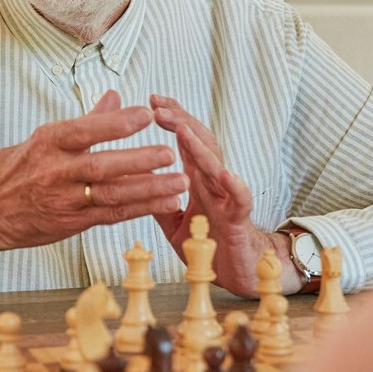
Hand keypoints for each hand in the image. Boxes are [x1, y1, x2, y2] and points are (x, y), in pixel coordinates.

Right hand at [0, 90, 188, 263]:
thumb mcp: (43, 138)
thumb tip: (116, 96)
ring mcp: (64, 199)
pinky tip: (166, 202)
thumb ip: (86, 120)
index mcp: (48, 142)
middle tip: (170, 153)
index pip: (84, 130)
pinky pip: (112, 215)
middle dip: (138, 160)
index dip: (115, 123)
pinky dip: (141, 208)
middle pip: (101, 165)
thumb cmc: (15, 169)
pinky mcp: (72, 223)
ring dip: (149, 189)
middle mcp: (55, 171)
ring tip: (180, 182)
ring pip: (111, 194)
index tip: (146, 113)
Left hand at [149, 95, 301, 296]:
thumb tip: (131, 181)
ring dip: (201, 148)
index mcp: (197, 180)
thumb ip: (159, 200)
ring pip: (217, 166)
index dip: (173, 118)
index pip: (186, 141)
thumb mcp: (174, 222)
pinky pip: (240, 200)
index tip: (153, 100)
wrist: (240, 271)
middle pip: (201, 144)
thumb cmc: (209, 241)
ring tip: (185, 130)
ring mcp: (227, 199)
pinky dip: (235, 186)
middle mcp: (213, 183)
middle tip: (158, 107)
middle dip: (181, 122)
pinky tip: (226, 174)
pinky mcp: (239, 221)